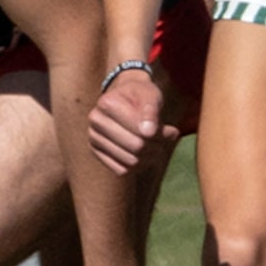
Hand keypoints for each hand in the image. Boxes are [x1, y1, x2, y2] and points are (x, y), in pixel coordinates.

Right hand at [88, 61, 177, 175]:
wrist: (126, 97)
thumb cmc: (141, 95)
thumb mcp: (151, 95)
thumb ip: (151, 111)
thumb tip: (148, 133)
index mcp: (107, 104)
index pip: (140, 131)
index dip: (160, 134)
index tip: (171, 130)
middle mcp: (95, 122)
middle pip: (136, 147)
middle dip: (157, 145)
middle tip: (168, 138)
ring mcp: (94, 139)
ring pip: (130, 162)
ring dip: (151, 157)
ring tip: (159, 145)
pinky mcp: (97, 153)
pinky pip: (122, 170)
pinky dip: (139, 165)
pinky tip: (146, 154)